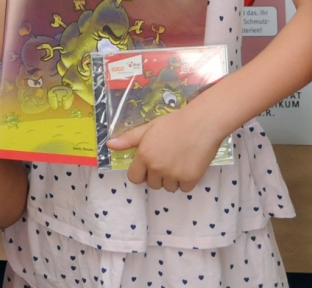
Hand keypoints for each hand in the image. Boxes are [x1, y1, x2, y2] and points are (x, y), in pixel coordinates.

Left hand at [106, 107, 225, 191]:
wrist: (202, 122)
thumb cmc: (175, 122)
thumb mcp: (149, 127)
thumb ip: (129, 139)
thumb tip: (109, 145)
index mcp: (144, 155)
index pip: (134, 178)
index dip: (142, 172)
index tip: (150, 165)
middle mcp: (156, 167)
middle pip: (152, 184)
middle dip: (158, 175)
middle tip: (169, 159)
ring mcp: (173, 175)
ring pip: (168, 187)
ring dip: (173, 179)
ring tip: (180, 160)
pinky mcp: (189, 179)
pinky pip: (184, 188)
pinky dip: (187, 181)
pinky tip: (190, 165)